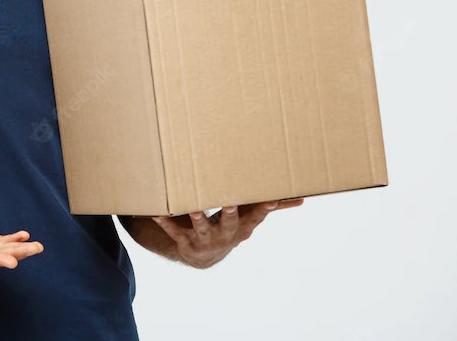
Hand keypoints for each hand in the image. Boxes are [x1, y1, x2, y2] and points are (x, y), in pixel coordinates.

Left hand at [151, 198, 303, 268]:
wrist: (203, 257)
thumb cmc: (229, 228)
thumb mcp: (250, 219)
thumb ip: (272, 207)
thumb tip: (301, 198)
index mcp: (242, 227)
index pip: (256, 217)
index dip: (263, 209)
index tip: (270, 199)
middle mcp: (225, 234)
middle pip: (229, 223)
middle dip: (230, 213)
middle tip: (230, 201)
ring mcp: (205, 239)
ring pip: (202, 228)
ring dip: (198, 218)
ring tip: (193, 208)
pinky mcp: (185, 240)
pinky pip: (174, 230)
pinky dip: (164, 221)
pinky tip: (155, 212)